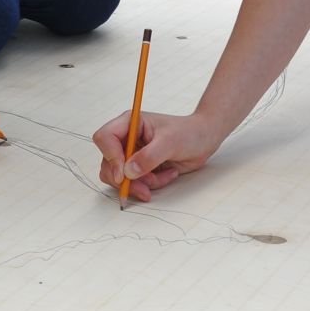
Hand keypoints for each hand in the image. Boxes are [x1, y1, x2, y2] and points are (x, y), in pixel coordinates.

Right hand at [94, 110, 224, 201]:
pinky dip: (150, 185)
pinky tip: (167, 175)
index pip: (105, 138)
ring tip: (159, 179)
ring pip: (119, 177)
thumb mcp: (170, 142)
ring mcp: (132, 154)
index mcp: (130, 123)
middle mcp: (127, 138)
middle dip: (125, 179)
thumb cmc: (189, 132)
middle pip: (108, 163)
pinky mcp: (140, 167)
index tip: (123, 174)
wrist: (204, 140)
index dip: (110, 156)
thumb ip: (148, 156)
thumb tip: (128, 172)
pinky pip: (134, 183)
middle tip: (144, 187)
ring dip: (138, 184)